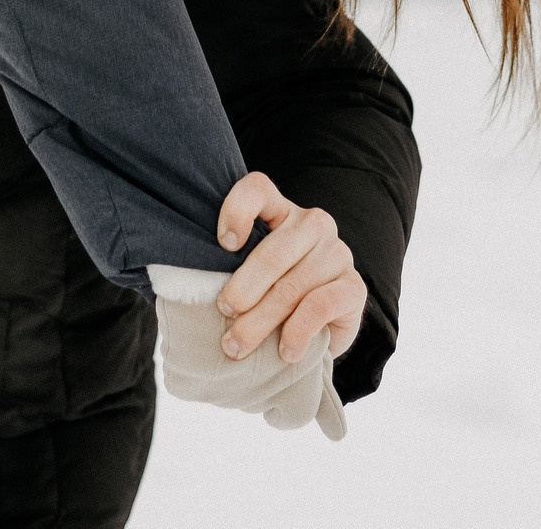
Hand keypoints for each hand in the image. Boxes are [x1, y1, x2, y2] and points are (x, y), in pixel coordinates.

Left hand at [214, 172, 365, 366]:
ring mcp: (337, 253)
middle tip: (224, 314)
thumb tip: (186, 286)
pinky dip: (297, 332)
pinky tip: (285, 351)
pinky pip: (320, 306)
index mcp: (281, 211)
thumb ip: (228, 270)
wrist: (320, 329)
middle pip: (271, 251)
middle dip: (242, 290)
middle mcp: (313, 224)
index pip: (258, 189)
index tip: (223, 244)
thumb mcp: (248, 277)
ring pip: (292, 286)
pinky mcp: (354, 287)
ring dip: (261, 321)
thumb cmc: (271, 296)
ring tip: (239, 346)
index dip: (237, 209)